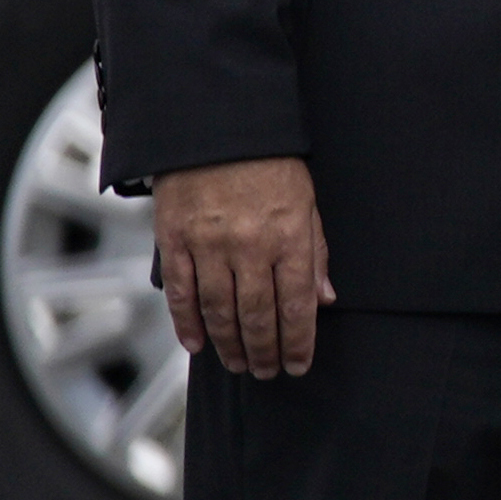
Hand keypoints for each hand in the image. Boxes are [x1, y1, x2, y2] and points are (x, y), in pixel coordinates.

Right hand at [153, 156, 330, 377]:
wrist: (216, 127)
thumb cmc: (270, 165)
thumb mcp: (308, 204)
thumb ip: (315, 253)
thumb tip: (325, 300)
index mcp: (289, 237)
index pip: (297, 306)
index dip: (298, 342)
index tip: (298, 364)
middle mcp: (249, 246)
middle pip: (257, 315)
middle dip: (264, 350)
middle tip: (266, 372)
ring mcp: (208, 244)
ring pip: (219, 310)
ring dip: (230, 343)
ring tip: (239, 363)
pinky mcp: (175, 239)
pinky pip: (181, 291)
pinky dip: (187, 322)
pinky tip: (197, 344)